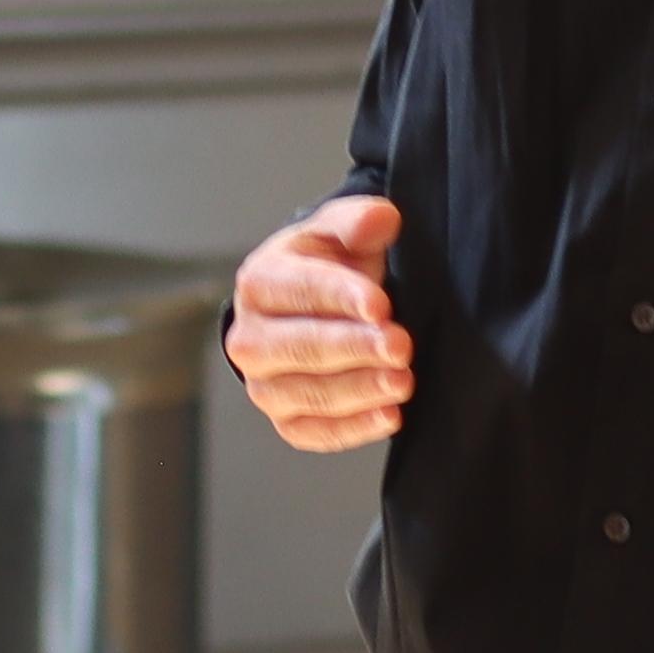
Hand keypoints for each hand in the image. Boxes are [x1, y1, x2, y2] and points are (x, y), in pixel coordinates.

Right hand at [226, 194, 414, 449]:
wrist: (310, 310)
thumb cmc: (327, 267)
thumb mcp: (339, 232)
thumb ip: (358, 221)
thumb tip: (382, 219)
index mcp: (258, 283)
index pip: (300, 291)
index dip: (342, 298)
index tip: (381, 305)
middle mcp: (249, 339)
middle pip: (303, 347)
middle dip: (355, 348)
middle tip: (401, 346)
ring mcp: (263, 386)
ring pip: (311, 393)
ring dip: (360, 390)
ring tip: (404, 381)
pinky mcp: (286, 421)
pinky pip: (316, 433)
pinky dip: (354, 429)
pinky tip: (391, 416)